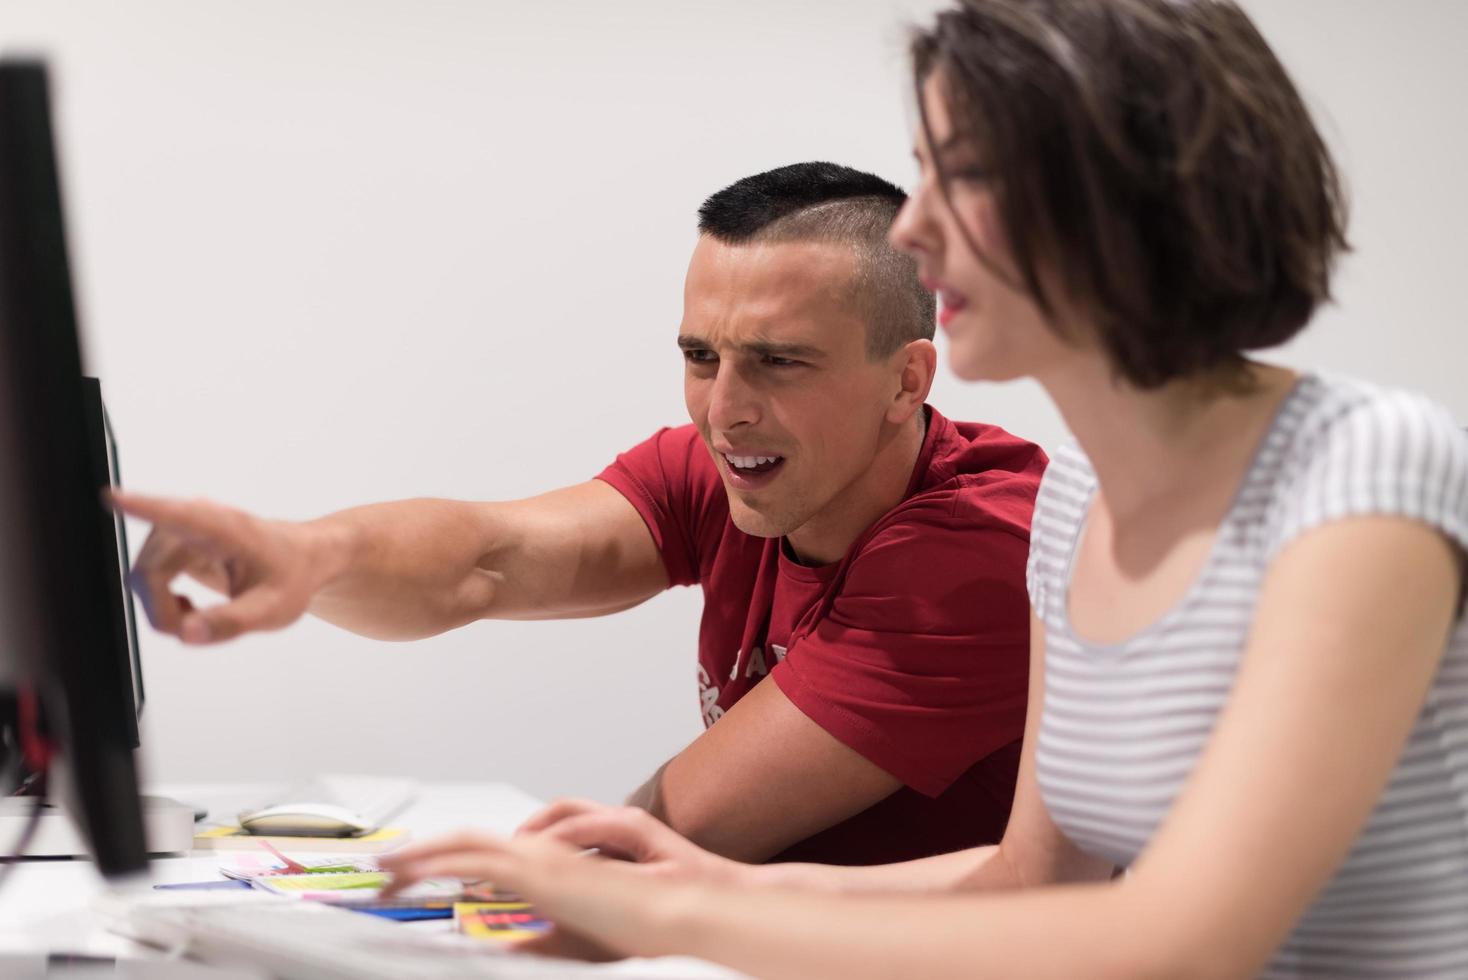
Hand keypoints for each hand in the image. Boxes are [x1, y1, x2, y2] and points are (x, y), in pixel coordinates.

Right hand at [111, 490, 337, 643]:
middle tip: (199, 630)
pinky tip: (189, 606)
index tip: (114, 497)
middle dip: (165, 612)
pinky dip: (162, 601)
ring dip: (164, 608)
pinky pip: (147, 577)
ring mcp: (180, 528)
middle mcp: (197, 521)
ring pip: (143, 578)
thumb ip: (230, 623)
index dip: (144, 508)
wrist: (300, 559)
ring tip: (203, 616)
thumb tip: (187, 634)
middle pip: (149, 572)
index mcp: (225, 529)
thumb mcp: (273, 610)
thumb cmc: (290, 577)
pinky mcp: (171, 540)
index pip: (179, 516)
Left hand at [379, 830, 692, 961]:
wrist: (681, 917)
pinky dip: (443, 858)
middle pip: (469, 842)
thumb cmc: (642, 926)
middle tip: (385, 869)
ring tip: (390, 868)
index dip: (447, 861)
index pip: (487, 855)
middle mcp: (542, 855)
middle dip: (423, 853)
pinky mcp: (543, 868)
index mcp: (548, 871)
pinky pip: (481, 855)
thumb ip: (535, 941)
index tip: (414, 877)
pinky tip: (418, 870)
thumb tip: (500, 950)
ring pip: (468, 842)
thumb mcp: (572, 938)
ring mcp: (542, 857)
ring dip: (425, 852)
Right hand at [516, 799, 745, 884]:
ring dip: (541, 834)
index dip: (538, 844)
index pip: (571, 825)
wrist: (729, 888)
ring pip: (569, 818)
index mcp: (629, 825)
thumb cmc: (698, 887)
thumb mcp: (652, 888)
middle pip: (563, 810)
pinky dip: (555, 844)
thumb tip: (572, 883)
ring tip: (517, 857)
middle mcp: (623, 820)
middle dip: (531, 830)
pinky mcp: (622, 843)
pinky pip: (579, 834)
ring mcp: (622, 829)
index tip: (514, 858)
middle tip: (504, 852)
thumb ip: (609, 884)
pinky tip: (546, 866)